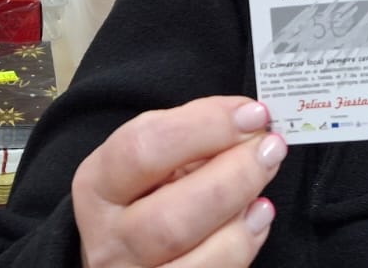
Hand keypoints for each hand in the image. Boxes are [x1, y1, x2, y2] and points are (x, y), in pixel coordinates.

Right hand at [75, 96, 286, 267]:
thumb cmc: (141, 193)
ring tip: (265, 181)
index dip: (205, 127)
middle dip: (232, 177)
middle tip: (270, 148)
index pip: (142, 150)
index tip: (251, 114)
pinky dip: (242, 246)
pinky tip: (258, 217)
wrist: (120, 251)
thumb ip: (188, 137)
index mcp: (98, 186)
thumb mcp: (148, 158)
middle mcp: (108, 240)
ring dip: (241, 215)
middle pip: (171, 217)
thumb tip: (246, 122)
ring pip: (193, 258)